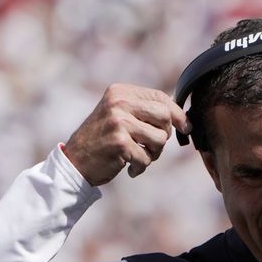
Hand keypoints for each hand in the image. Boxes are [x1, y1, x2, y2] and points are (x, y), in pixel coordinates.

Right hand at [63, 84, 190, 185]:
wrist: (75, 161)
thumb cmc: (102, 140)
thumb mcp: (119, 116)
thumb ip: (144, 112)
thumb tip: (183, 119)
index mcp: (120, 92)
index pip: (160, 97)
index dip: (178, 114)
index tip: (186, 127)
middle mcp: (118, 103)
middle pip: (164, 116)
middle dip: (164, 135)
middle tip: (151, 146)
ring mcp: (118, 122)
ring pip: (160, 139)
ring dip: (154, 154)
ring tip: (139, 156)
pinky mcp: (119, 143)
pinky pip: (147, 158)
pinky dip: (141, 167)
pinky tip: (129, 168)